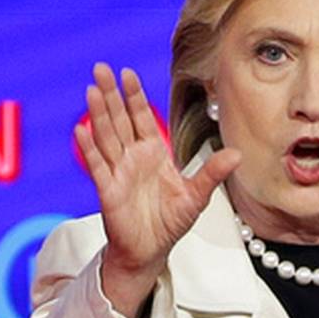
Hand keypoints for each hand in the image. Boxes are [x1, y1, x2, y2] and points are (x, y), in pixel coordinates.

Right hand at [77, 64, 237, 315]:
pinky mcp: (108, 190)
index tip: (127, 72)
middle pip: (119, 120)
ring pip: (106, 137)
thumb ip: (213, 173)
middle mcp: (132, 158)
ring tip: (91, 90)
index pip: (141, 119)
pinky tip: (81, 130)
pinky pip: (97, 166)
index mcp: (153, 155)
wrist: (152, 249)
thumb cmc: (171, 221)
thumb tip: (238, 154)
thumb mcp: (197, 196)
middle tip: (100, 67)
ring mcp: (118, 172)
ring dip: (98, 114)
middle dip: (111, 95)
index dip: (134, 97)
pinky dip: (90, 149)